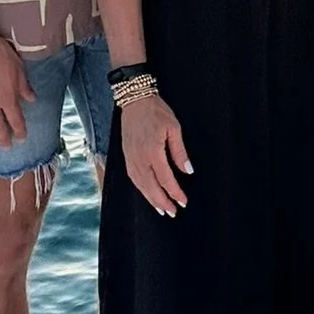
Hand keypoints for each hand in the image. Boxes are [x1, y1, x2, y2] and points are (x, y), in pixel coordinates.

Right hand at [121, 95, 192, 216]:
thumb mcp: (174, 128)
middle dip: (162, 202)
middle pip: (151, 187)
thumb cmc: (156, 111)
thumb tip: (188, 171)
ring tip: (161, 209)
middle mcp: (139, 158)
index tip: (183, 202)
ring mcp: (130, 158)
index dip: (175, 192)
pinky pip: (133, 178)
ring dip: (151, 199)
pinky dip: (141, 189)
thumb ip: (180, 151)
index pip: (166, 179)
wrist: (134, 100)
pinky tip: (147, 193)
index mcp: (153, 151)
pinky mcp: (126, 156)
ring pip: (141, 185)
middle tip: (173, 212)